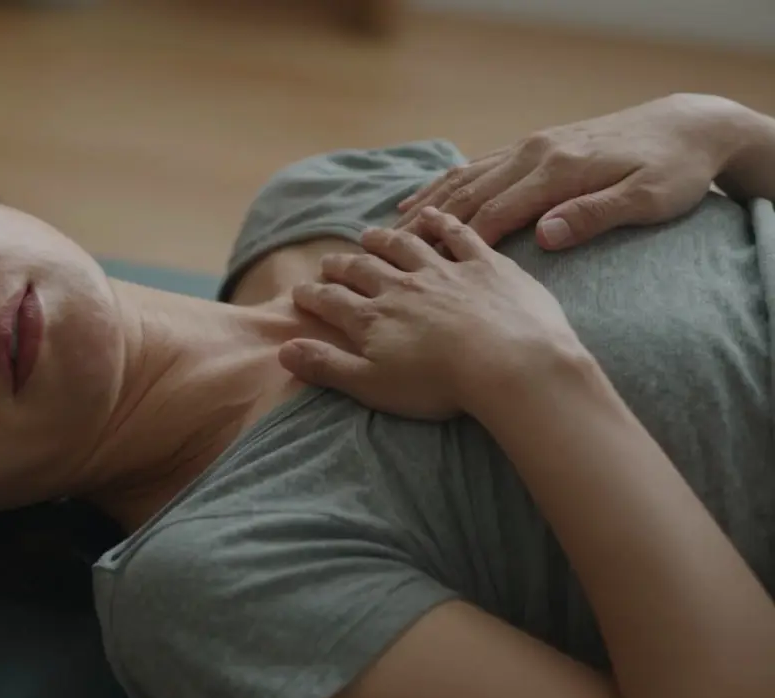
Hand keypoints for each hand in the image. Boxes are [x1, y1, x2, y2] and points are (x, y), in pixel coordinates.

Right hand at [280, 208, 586, 420]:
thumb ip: (327, 366)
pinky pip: (458, 236)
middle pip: (364, 269)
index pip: (332, 301)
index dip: (313, 295)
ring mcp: (444, 271)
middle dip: (342, 265)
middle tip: (329, 261)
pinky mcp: (485, 265)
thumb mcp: (372, 385)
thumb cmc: (438, 384)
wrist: (509, 363)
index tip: (300, 291)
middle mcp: (402, 286)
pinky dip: (442, 223)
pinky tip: (432, 216)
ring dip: (384, 239)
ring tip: (369, 234)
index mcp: (373, 318)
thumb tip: (284, 350)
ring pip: (405, 247)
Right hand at [394, 94, 743, 249]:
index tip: (424, 272)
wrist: (690, 125)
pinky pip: (477, 165)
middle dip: (424, 224)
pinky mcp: (534, 146)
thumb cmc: (675, 170)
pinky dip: (444, 184)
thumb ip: (595, 215)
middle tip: (384, 252)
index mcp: (559, 171)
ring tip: (388, 227)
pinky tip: (420, 199)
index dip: (457, 244)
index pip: (496, 213)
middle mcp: (536, 154)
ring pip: (466, 176)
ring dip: (426, 203)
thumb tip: (546, 236)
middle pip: (468, 194)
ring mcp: (532, 147)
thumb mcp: (648, 199)